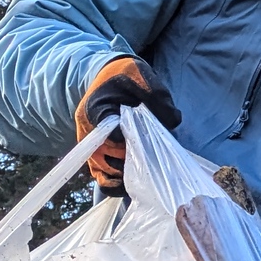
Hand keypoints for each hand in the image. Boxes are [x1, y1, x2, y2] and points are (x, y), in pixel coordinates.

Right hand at [74, 56, 181, 193]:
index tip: (145, 140)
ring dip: (124, 176)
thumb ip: (158, 97)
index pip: (109, 135)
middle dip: (131, 160)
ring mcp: (91, 146)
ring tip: (146, 173)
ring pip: (102, 172)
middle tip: (152, 158)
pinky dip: (116, 184)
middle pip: (107, 158)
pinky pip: (102, 178)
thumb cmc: (126, 76)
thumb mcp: (142, 76)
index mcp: (95, 110)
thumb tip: (173, 121)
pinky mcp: (97, 156)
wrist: (110, 76)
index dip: (129, 142)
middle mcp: (87, 132)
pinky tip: (135, 182)